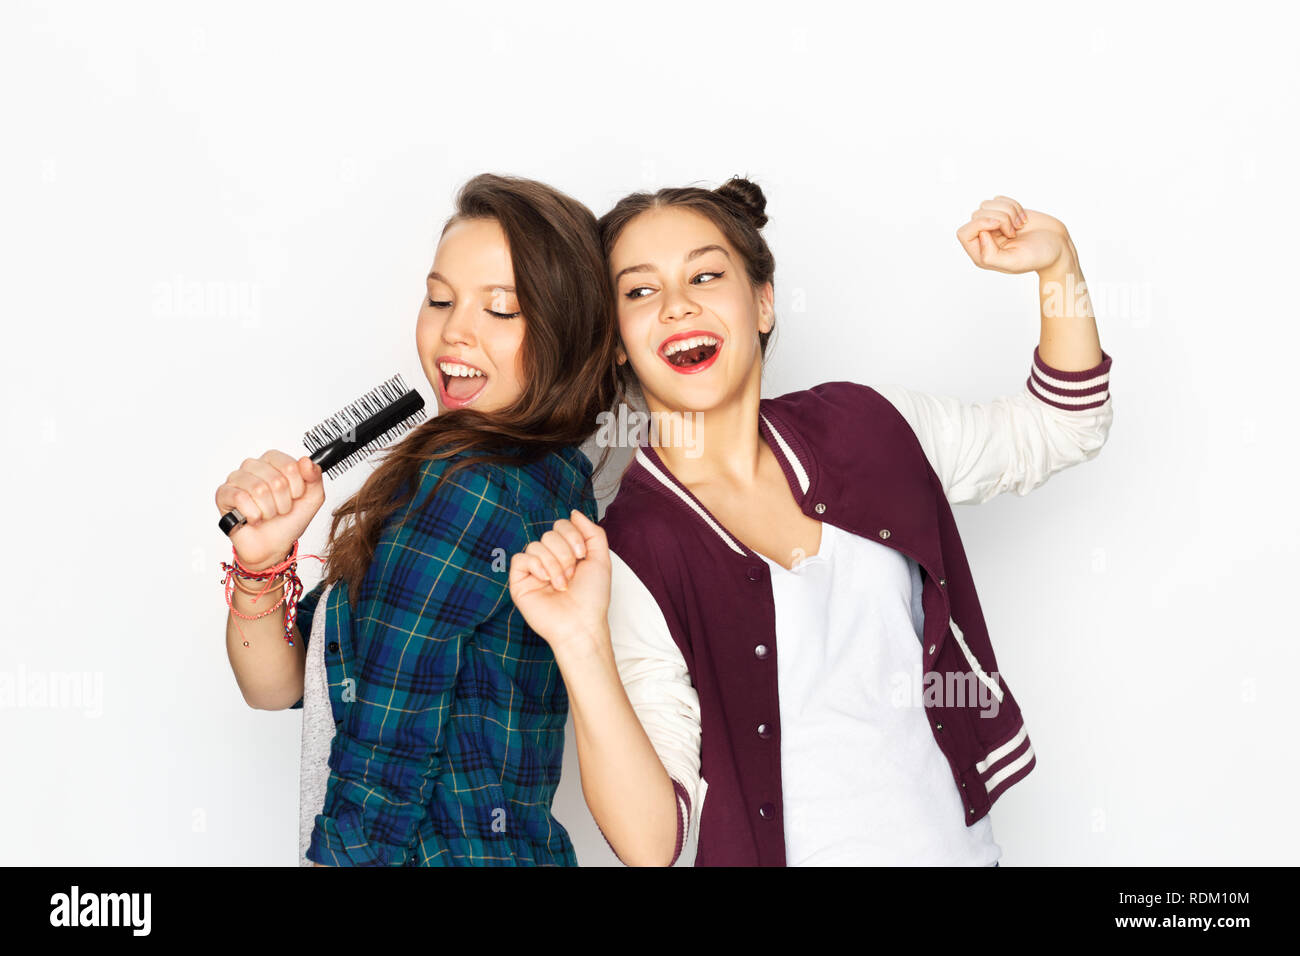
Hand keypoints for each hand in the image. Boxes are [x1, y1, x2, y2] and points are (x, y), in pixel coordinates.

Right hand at [215, 450, 325, 570]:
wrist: (272, 545)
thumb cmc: (288, 520)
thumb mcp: (312, 498)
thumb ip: (315, 477)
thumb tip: (306, 461)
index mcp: (274, 461)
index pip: (289, 465)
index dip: (297, 487)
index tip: (295, 496)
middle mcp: (253, 465)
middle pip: (276, 479)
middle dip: (283, 502)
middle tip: (280, 509)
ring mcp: (236, 478)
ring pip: (258, 489)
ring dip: (269, 510)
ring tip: (267, 514)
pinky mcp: (223, 493)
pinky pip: (241, 498)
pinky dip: (253, 514)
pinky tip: (253, 518)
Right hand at [508, 510, 610, 654]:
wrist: (581, 624)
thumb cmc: (593, 597)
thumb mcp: (601, 559)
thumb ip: (592, 532)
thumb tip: (574, 513)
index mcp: (567, 552)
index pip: (562, 525)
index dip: (572, 535)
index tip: (582, 556)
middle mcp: (550, 559)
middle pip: (549, 533)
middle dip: (565, 552)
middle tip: (572, 574)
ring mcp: (534, 570)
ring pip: (536, 544)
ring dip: (554, 564)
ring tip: (562, 584)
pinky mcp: (520, 581)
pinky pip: (520, 558)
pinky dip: (536, 566)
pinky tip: (546, 580)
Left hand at [956, 195, 1071, 274]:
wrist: (1057, 245)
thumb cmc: (1038, 257)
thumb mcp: (1014, 262)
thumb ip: (990, 255)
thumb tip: (980, 235)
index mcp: (981, 254)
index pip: (964, 233)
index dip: (979, 224)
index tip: (998, 226)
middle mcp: (984, 238)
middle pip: (977, 215)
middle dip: (1000, 217)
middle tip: (1015, 231)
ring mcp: (994, 224)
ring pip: (987, 204)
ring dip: (1008, 211)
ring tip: (1020, 225)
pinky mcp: (1004, 212)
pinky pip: (998, 199)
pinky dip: (1013, 205)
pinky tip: (1023, 219)